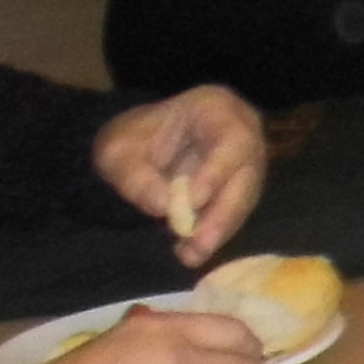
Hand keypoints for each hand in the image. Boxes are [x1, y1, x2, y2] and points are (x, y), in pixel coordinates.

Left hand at [91, 85, 265, 265]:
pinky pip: (235, 213)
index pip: (232, 139)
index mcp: (217, 108)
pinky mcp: (240, 188)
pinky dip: (214, 234)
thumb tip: (164, 207)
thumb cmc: (131, 140)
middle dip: (222, 212)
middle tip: (197, 243)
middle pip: (246, 175)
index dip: (218, 171)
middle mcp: (243, 133)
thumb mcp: (117, 152)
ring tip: (189, 255)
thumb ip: (135, 177)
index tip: (192, 203)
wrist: (138, 146)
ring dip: (219, 230)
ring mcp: (246, 162)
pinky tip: (190, 252)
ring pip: (244, 199)